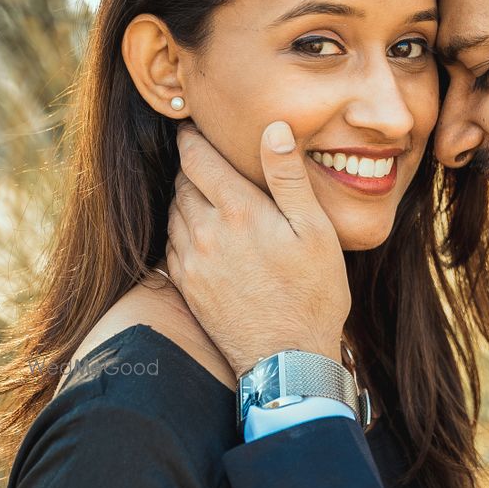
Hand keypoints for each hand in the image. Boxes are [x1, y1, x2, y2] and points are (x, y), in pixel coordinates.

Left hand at [166, 122, 350, 375]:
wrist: (288, 359)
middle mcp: (205, 232)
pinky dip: (183, 229)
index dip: (193, 138)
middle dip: (192, 166)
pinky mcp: (186, 286)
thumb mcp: (316, 231)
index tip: (194, 127)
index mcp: (237, 210)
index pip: (197, 158)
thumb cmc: (312, 294)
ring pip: (174, 212)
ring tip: (207, 195)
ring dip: (186, 198)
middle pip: (182, 182)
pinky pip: (172, 244)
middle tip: (206, 159)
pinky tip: (203, 233)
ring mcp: (191, 261)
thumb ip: (288, 177)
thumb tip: (273, 127)